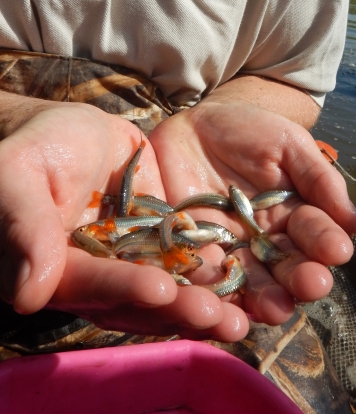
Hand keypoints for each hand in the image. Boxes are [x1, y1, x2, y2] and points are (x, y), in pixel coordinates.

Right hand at [0, 103, 247, 340]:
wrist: (68, 128)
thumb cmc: (35, 146)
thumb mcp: (17, 173)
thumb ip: (24, 227)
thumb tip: (27, 294)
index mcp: (57, 269)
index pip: (90, 285)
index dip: (122, 287)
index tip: (160, 288)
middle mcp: (98, 273)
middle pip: (137, 299)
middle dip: (177, 309)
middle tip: (218, 318)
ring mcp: (133, 257)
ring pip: (168, 285)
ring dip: (202, 302)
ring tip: (240, 318)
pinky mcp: (161, 236)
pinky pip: (186, 257)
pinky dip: (211, 271)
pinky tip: (243, 280)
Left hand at [149, 100, 355, 325]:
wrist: (194, 124)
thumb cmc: (248, 129)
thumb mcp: (288, 143)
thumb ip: (317, 177)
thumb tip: (352, 221)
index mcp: (293, 215)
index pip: (313, 234)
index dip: (325, 242)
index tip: (336, 250)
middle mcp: (264, 241)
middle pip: (285, 267)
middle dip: (300, 278)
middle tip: (312, 284)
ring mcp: (228, 249)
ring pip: (249, 281)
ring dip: (264, 298)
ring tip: (276, 309)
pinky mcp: (191, 252)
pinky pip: (202, 276)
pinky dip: (213, 294)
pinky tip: (224, 307)